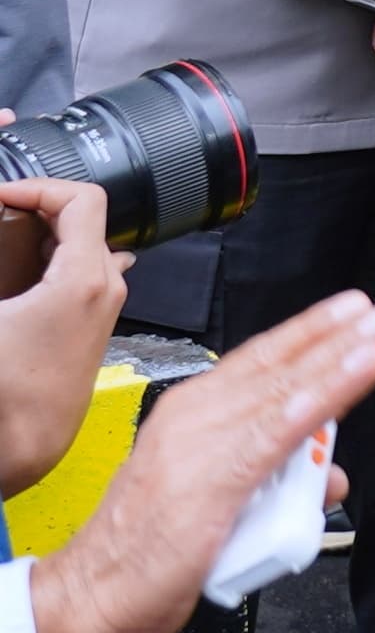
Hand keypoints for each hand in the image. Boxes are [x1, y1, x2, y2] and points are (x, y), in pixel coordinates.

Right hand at [0, 180, 125, 491]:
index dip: (37, 186)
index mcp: (86, 276)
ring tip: (2, 242)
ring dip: (41, 237)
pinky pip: (79, 274)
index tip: (3, 194)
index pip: (82, 197)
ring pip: (82, 247)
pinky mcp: (92, 325)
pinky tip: (16, 276)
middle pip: (83, 220)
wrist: (24, 445)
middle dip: (35, 211)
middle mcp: (106, 288)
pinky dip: (49, 263)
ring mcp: (104, 307)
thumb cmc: (7, 391)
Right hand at [28, 291, 374, 632]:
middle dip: (332, 337)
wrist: (89, 595)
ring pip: (279, 394)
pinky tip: (343, 387)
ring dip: (333, 363)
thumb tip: (331, 478)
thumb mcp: (219, 501)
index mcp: (190, 416)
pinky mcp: (208, 483)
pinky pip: (271, 437)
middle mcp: (192, 420)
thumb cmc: (146, 550)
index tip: (351, 311)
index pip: (257, 363)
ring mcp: (198, 448)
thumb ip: (275, 482)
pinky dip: (312, 407)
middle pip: (273, 368)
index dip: (307, 334)